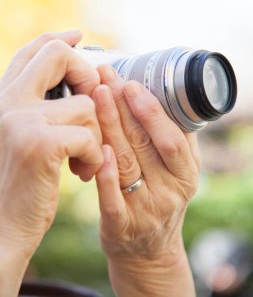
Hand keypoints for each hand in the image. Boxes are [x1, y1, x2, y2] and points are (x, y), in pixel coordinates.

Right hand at [0, 31, 103, 294]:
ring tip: (82, 159)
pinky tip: (79, 172)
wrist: (3, 226)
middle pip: (59, 56)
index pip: (33, 50)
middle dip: (86, 76)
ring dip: (94, 134)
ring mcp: (21, 119)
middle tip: (91, 103)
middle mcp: (8, 100)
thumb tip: (78, 83)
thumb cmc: (22, 181)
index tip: (77, 35)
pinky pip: (88, 134)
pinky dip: (92, 156)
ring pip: (86, 104)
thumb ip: (42, 105)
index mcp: (6, 97)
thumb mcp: (27, 135)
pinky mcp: (39, 143)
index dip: (58, 39)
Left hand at [93, 66, 199, 295]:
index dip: (151, 110)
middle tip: (105, 78)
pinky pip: (112, 200)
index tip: (131, 83)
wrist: (149, 250)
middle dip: (123, 107)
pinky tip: (97, 149)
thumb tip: (163, 96)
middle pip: (144, 144)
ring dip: (109, 127)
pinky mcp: (120, 227)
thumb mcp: (178, 172)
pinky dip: (105, 175)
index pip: (171, 138)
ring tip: (93, 97)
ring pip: (126, 163)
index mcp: (186, 174)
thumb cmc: (161, 197)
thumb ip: (175, 140)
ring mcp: (145, 211)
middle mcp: (170, 192)